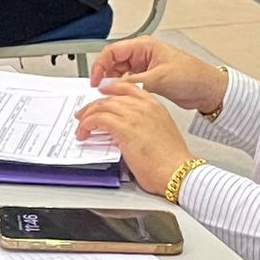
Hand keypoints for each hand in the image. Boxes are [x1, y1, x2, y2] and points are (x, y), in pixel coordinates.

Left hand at [72, 83, 192, 196]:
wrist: (177, 171)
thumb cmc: (172, 160)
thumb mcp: (159, 133)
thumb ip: (142, 126)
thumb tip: (124, 132)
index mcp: (154, 106)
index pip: (128, 88)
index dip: (110, 89)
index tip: (101, 93)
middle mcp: (144, 107)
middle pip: (110, 97)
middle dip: (94, 106)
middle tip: (85, 115)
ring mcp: (134, 116)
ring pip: (102, 106)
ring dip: (88, 116)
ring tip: (82, 127)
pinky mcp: (125, 128)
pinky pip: (98, 119)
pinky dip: (87, 125)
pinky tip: (85, 133)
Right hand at [90, 38, 227, 117]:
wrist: (208, 90)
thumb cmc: (192, 76)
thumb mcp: (158, 78)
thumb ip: (132, 82)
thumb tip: (110, 85)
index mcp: (144, 46)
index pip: (112, 51)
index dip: (100, 65)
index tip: (95, 81)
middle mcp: (142, 54)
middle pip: (112, 62)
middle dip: (104, 75)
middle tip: (99, 90)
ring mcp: (144, 67)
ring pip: (118, 73)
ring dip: (112, 84)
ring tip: (109, 96)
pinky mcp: (147, 79)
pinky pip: (127, 83)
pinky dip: (121, 90)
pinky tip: (120, 98)